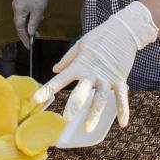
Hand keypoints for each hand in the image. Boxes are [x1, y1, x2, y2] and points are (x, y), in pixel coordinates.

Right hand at [12, 0, 53, 47]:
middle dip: (26, 33)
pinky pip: (25, 13)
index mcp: (18, 11)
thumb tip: (30, 33)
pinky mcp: (22, 0)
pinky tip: (37, 19)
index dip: (24, 38)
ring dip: (29, 26)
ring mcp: (18, 3)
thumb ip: (33, 23)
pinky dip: (30, 18)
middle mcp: (15, 8)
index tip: (29, 46)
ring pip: (23, 18)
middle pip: (20, 24)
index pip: (19, 29)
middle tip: (33, 41)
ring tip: (37, 32)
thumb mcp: (38, 11)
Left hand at [33, 1, 157, 131]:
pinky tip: (122, 124)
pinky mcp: (120, 79)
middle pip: (81, 92)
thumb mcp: (80, 45)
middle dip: (74, 105)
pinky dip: (123, 110)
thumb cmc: (99, 37)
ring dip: (94, 114)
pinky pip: (121, 97)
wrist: (123, 30)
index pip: (60, 79)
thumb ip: (67, 59)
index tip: (36, 100)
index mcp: (79, 65)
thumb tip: (54, 69)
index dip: (48, 89)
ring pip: (100, 99)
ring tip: (88, 128)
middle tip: (66, 119)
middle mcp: (92, 73)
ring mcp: (107, 77)